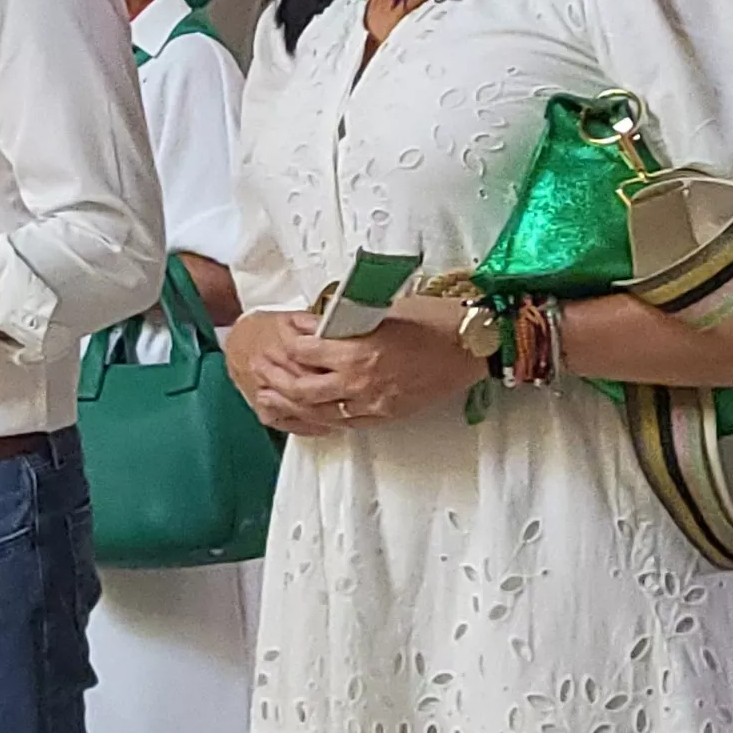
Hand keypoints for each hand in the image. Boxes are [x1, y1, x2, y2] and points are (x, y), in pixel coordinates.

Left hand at [227, 307, 483, 432]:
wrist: (472, 346)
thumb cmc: (434, 320)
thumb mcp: (384, 310)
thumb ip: (349, 319)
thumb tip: (323, 320)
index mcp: (357, 351)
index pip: (305, 351)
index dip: (290, 342)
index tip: (284, 334)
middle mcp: (359, 382)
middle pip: (302, 389)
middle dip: (277, 380)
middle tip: (261, 371)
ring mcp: (372, 403)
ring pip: (318, 412)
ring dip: (291, 405)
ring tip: (270, 397)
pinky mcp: (386, 415)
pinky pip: (345, 423)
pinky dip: (322, 417)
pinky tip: (310, 412)